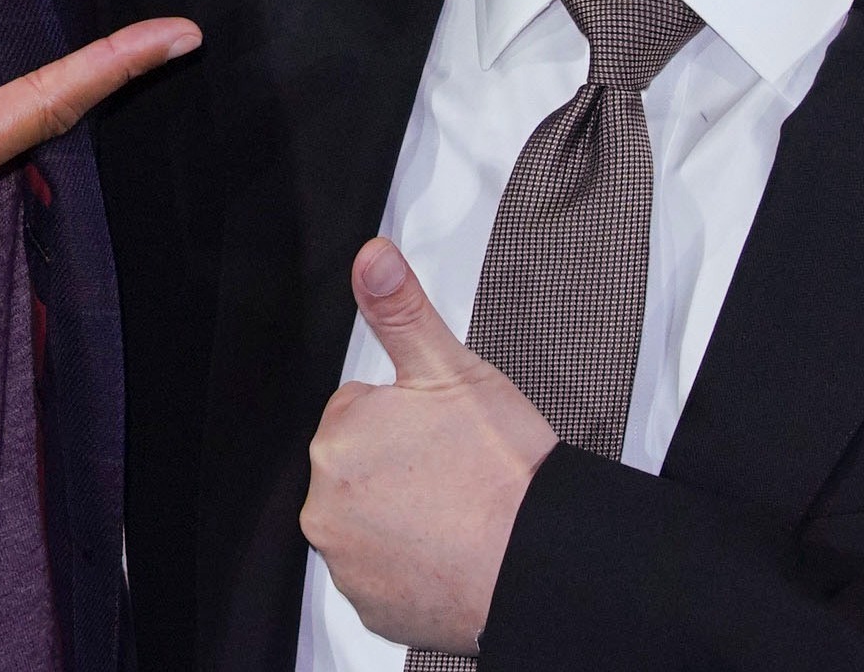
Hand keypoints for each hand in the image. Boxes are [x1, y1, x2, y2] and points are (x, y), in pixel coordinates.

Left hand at [301, 240, 556, 654]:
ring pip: (369, 521)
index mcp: (340, 437)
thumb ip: (400, 309)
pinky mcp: (371, 606)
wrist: (536, 560)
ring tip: (457, 513)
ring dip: (402, 517)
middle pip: (358, 468)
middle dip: (398, 466)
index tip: (441, 434)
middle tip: (454, 472)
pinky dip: (409, 566)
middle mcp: (327, 505)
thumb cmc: (502, 471)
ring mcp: (347, 561)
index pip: (358, 412)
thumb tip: (371, 257)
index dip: (405, 417)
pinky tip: (449, 552)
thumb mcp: (453, 370)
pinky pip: (382, 575)